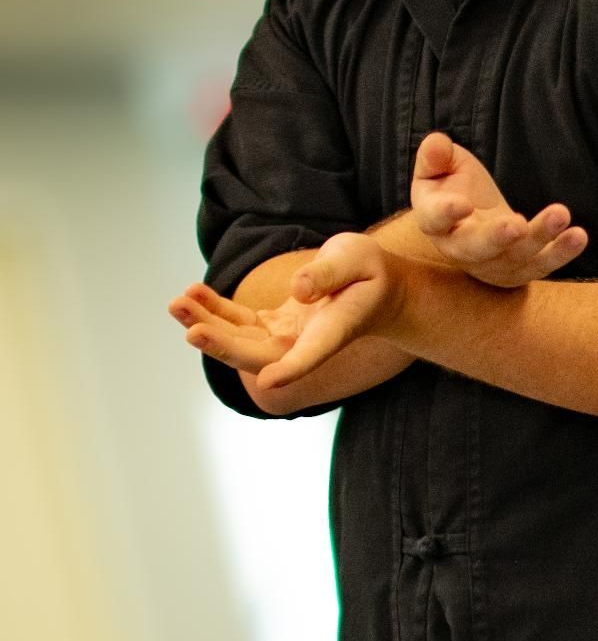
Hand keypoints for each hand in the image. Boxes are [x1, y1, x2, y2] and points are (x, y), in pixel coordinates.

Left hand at [168, 233, 403, 389]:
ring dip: (208, 325)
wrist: (377, 289)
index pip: (310, 356)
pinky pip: (238, 323)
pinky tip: (192, 294)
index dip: (290, 369)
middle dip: (223, 344)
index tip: (267, 381)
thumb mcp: (357, 259)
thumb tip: (297, 289)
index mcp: (332, 331)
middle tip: (190, 328)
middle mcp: (304, 343)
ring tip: (177, 304)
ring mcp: (286, 337)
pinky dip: (214, 311)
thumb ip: (328, 273)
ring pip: (240, 340)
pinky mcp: (273, 326)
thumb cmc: (372, 274)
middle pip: (259, 355)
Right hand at [411, 131, 586, 286]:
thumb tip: (436, 144)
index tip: (461, 204)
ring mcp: (490, 264)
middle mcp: (459, 249)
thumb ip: (435, 156)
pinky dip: (561, 253)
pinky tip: (578, 235)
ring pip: (514, 257)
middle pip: (475, 249)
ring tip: (561, 214)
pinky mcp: (518, 270)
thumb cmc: (452, 187)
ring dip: (539, 238)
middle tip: (517, 225)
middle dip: (496, 238)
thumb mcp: (440, 166)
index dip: (446, 214)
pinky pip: (540, 265)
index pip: (435, 219)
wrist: (471, 218)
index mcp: (434, 221)